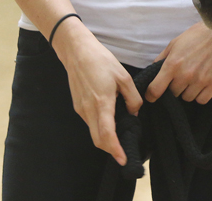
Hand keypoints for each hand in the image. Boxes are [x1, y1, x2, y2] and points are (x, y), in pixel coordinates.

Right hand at [54, 22, 141, 165]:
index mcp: (102, 103)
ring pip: (93, 132)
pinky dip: (99, 128)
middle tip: (124, 153)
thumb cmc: (102, 61)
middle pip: (98, 139)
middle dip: (111, 149)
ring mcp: (81, 109)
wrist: (77, 52)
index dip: (115, 150)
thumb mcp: (124, 77)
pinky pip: (89, 123)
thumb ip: (132, 97)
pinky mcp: (77, 105)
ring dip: (105, 139)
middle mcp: (88, 110)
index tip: (123, 159)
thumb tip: (134, 112)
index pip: (106, 134)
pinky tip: (110, 122)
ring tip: (120, 138)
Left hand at [145, 23, 211, 104]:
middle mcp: (185, 75)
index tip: (152, 96)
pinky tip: (203, 83)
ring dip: (188, 90)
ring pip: (187, 98)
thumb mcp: (176, 42)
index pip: (155, 90)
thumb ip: (162, 58)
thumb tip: (153, 71)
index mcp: (173, 64)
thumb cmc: (199, 35)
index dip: (151, 95)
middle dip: (175, 86)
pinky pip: (201, 100)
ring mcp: (200, 81)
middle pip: (173, 94)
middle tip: (182, 76)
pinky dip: (201, 94)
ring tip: (195, 77)